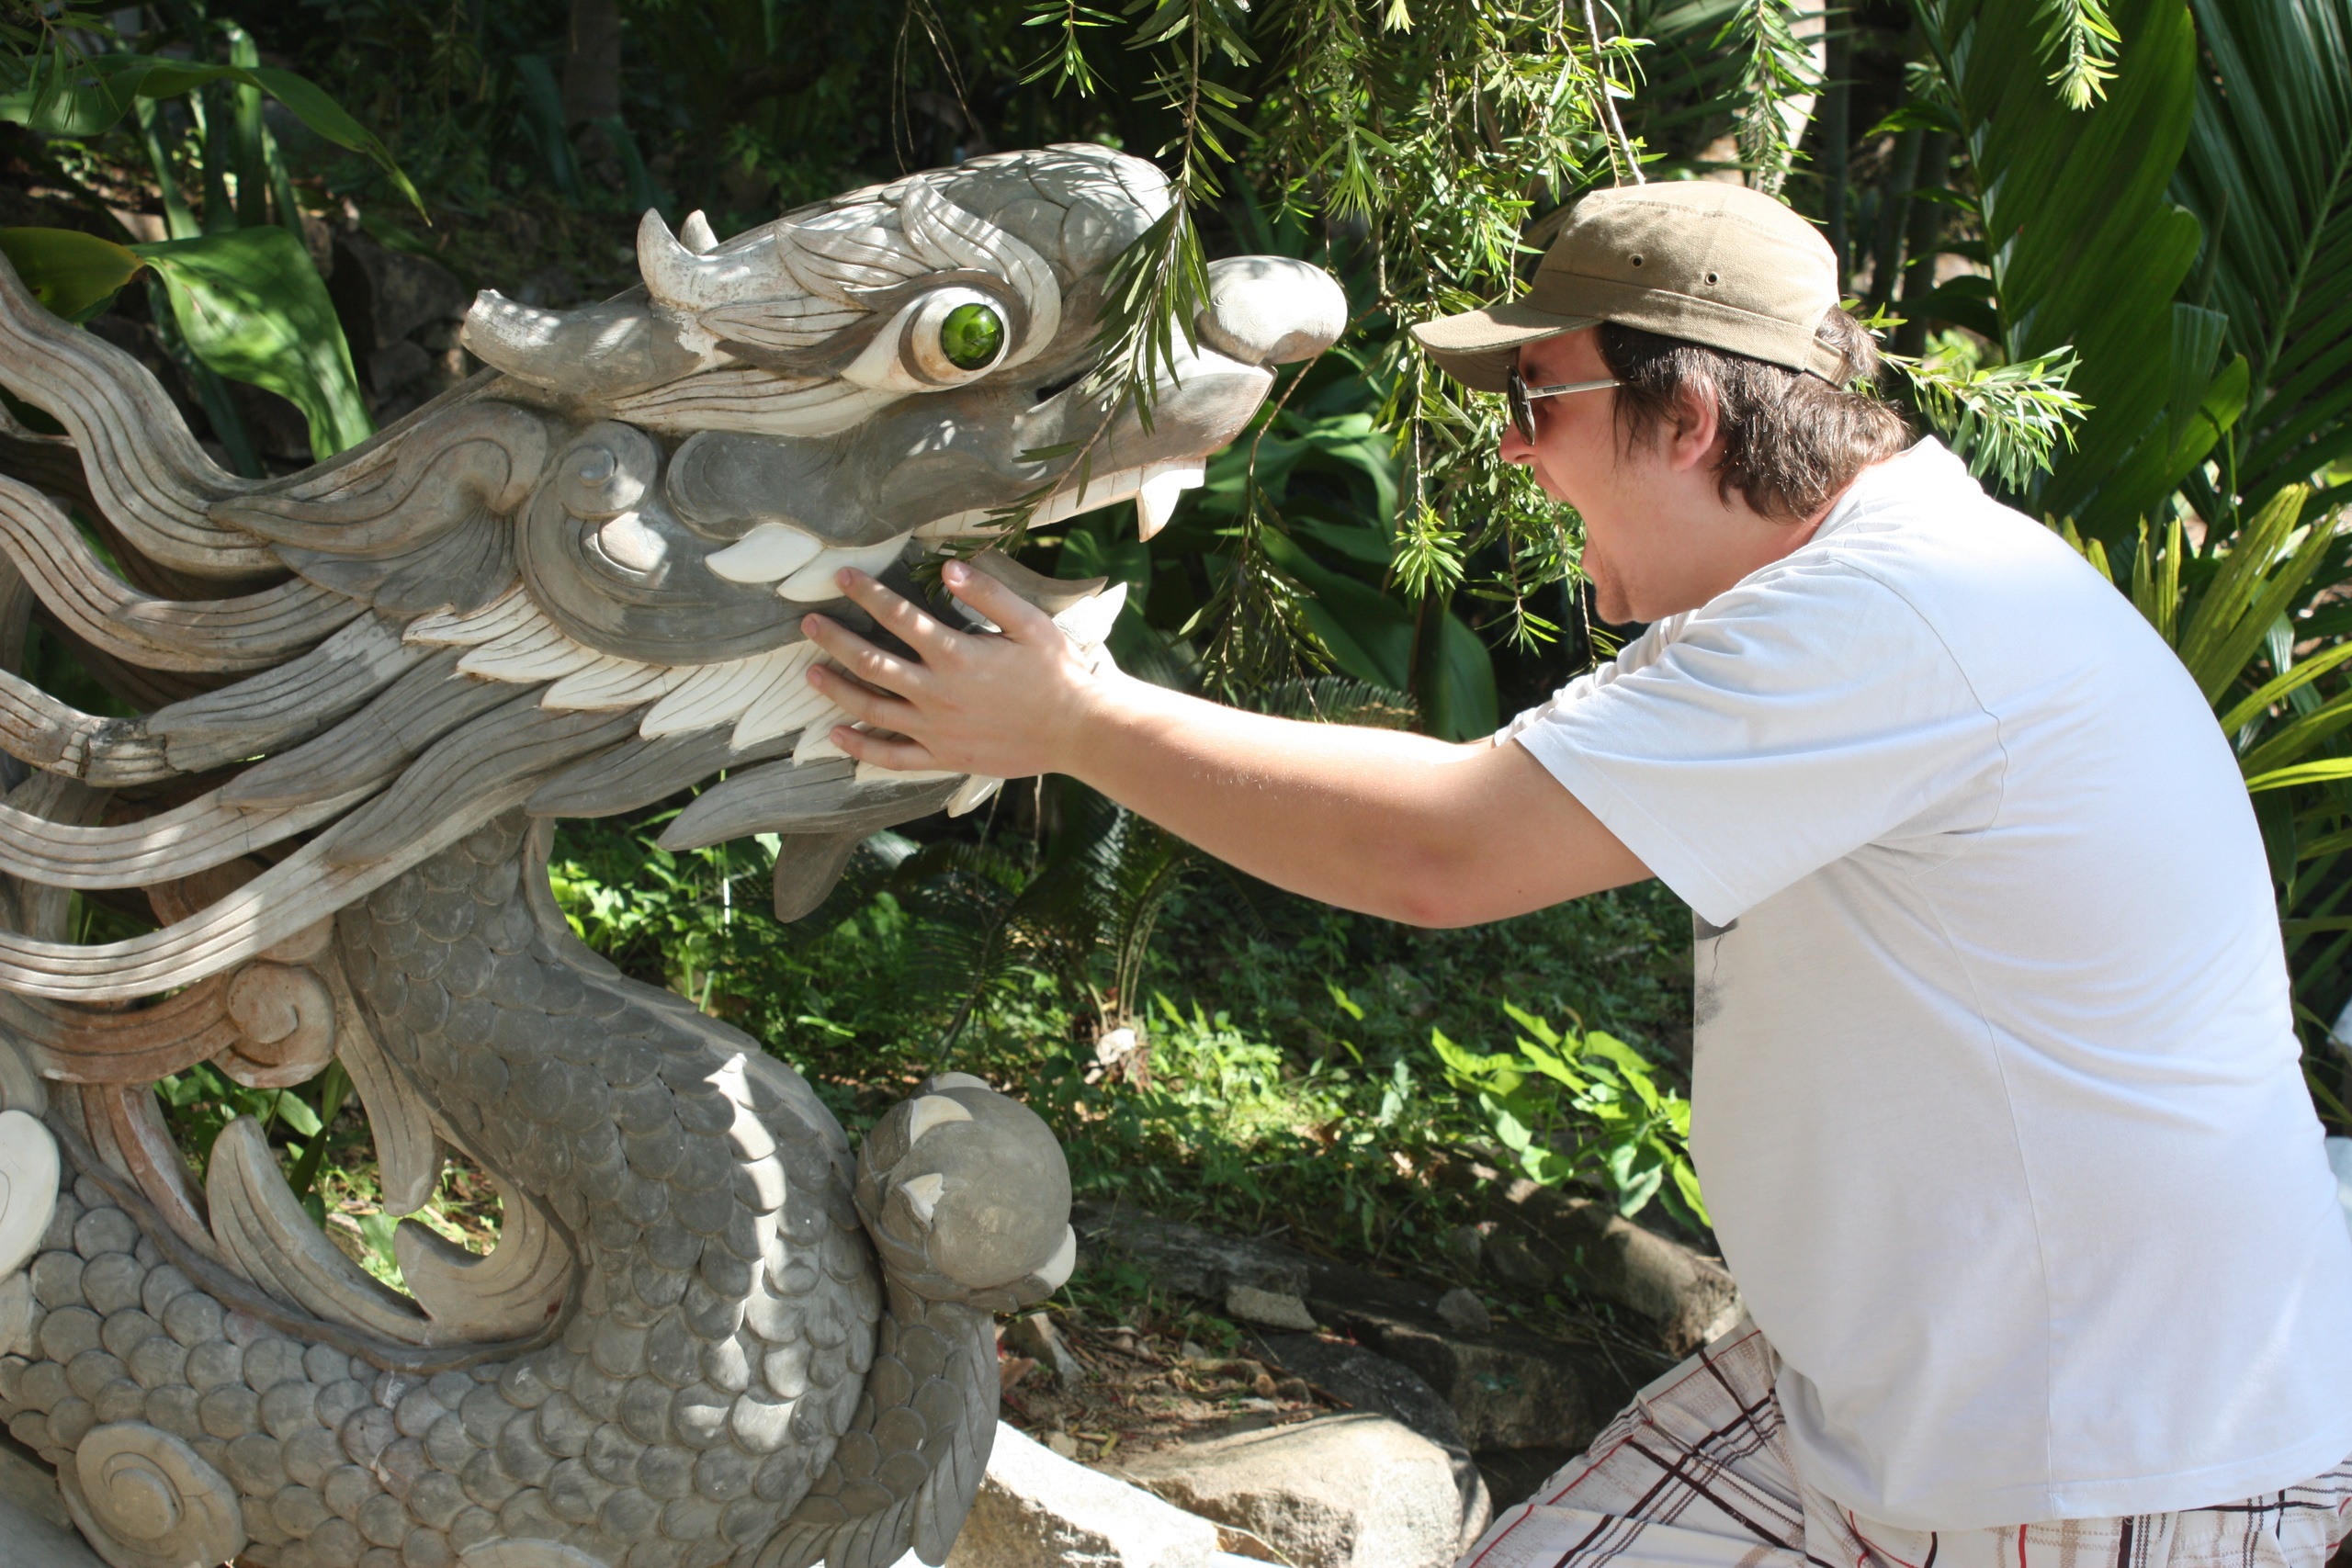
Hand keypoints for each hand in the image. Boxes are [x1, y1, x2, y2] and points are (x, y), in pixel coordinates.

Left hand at [799, 560, 1106, 778]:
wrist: (1076, 732)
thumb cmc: (1057, 674)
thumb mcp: (1030, 623)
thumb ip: (987, 593)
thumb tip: (947, 568)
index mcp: (956, 654)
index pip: (899, 617)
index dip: (867, 593)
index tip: (841, 577)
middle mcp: (937, 692)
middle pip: (871, 662)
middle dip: (835, 639)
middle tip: (807, 623)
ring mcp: (936, 729)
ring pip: (871, 708)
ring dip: (836, 689)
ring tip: (810, 672)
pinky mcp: (942, 757)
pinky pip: (891, 756)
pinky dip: (860, 748)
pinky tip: (837, 735)